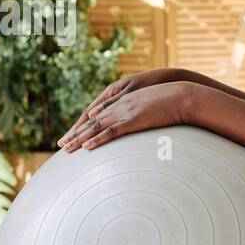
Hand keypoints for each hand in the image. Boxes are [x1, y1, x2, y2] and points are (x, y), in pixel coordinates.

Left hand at [59, 82, 198, 151]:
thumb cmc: (173, 101)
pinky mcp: (133, 120)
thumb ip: (141, 111)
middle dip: (75, 133)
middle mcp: (120, 104)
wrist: (183, 95)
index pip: (97, 113)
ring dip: (79, 138)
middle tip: (61, 145)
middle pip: (91, 121)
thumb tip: (136, 122)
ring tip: (66, 149)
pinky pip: (111, 132)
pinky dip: (98, 139)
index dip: (83, 125)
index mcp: (123, 100)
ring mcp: (125, 112)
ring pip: (96, 126)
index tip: (73, 134)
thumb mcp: (153, 104)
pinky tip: (87, 147)